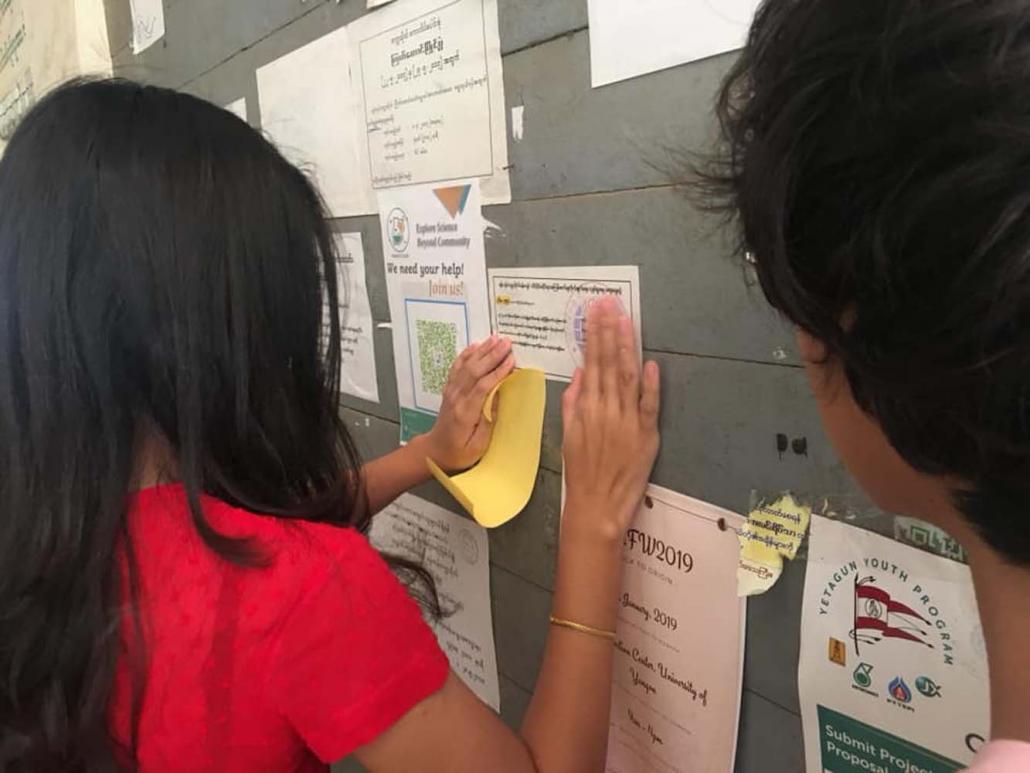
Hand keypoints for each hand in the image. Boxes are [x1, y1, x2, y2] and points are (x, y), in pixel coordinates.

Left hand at [421, 335, 515, 471]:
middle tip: (507, 342)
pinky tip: (475, 346)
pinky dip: (466, 355)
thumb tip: (498, 398)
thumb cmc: (459, 452)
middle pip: (474, 371)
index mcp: (465, 413)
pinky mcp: (449, 389)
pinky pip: (457, 367)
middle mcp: (456, 398)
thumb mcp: (478, 445)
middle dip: (492, 355)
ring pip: (466, 366)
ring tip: (496, 339)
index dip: (497, 371)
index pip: (482, 386)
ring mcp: (451, 392)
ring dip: (482, 351)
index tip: (511, 360)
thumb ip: (488, 422)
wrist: (435, 451)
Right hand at [561, 297, 659, 541]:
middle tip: (610, 303)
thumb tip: (579, 373)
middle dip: (609, 331)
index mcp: (585, 408)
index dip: (595, 336)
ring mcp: (626, 421)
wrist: (596, 506)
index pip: (591, 363)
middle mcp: (605, 410)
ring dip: (627, 347)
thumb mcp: (568, 435)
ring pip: (627, 377)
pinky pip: (649, 406)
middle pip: (608, 363)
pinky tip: (651, 364)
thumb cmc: (580, 472)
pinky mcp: (646, 436)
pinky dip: (651, 385)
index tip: (596, 312)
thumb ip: (572, 403)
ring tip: (626, 320)